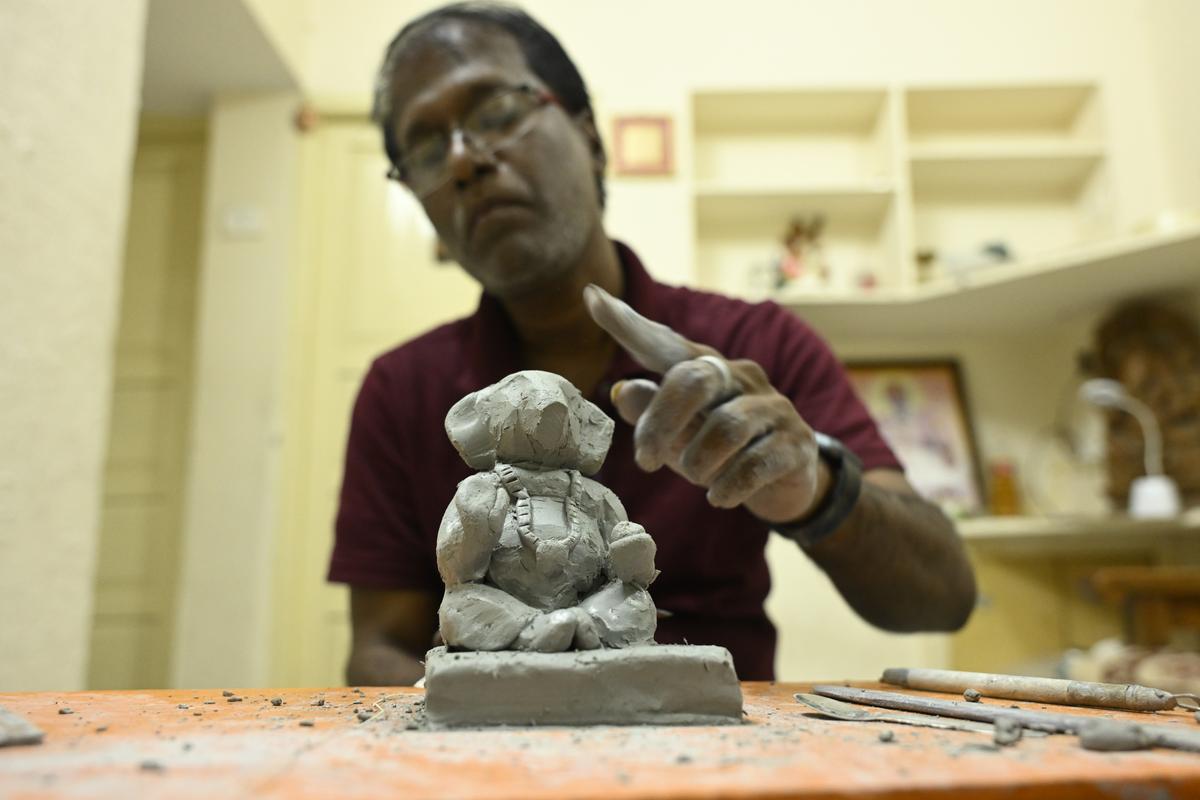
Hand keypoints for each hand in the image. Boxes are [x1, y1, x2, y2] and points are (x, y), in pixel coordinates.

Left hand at [583, 284, 828, 523]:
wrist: (787, 483)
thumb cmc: (720, 453)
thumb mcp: (679, 436)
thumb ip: (653, 413)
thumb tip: (621, 391)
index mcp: (705, 370)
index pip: (663, 344)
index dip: (628, 325)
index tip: (592, 298)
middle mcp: (740, 378)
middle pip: (694, 380)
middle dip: (663, 423)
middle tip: (645, 461)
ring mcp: (773, 408)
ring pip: (726, 426)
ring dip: (699, 462)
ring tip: (695, 479)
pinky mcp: (796, 443)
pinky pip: (756, 462)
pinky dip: (729, 485)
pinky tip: (719, 497)